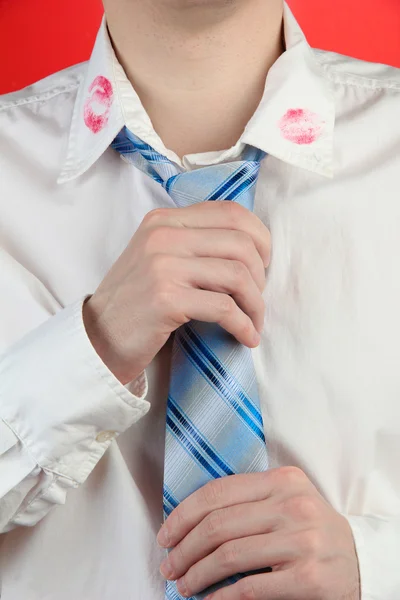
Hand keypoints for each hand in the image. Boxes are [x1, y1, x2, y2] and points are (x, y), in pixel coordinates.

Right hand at [83, 201, 269, 383]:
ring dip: (255, 304)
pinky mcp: (166, 298)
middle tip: (256, 299)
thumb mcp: (158, 257)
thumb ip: (194, 242)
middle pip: (241, 243)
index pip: (231, 212)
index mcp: (164, 219)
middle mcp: (163, 234)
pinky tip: (246, 337)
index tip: (263, 266)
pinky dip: (243, 325)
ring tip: (254, 322)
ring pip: (237, 274)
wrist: (98, 337)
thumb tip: (252, 249)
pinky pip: (224, 308)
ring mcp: (163, 265)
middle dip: (261, 276)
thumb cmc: (136, 301)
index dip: (260, 239)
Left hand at [157, 467, 359, 599]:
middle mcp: (292, 505)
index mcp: (282, 480)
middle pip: (218, 525)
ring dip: (197, 573)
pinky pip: (250, 588)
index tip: (166, 534)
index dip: (184, 514)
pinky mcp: (308, 578)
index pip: (218, 492)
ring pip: (229, 555)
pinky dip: (222, 597)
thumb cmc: (311, 529)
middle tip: (169, 565)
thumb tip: (190, 522)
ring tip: (184, 584)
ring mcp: (301, 541)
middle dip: (184, 548)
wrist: (361, 560)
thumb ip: (248, 501)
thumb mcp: (286, 500)